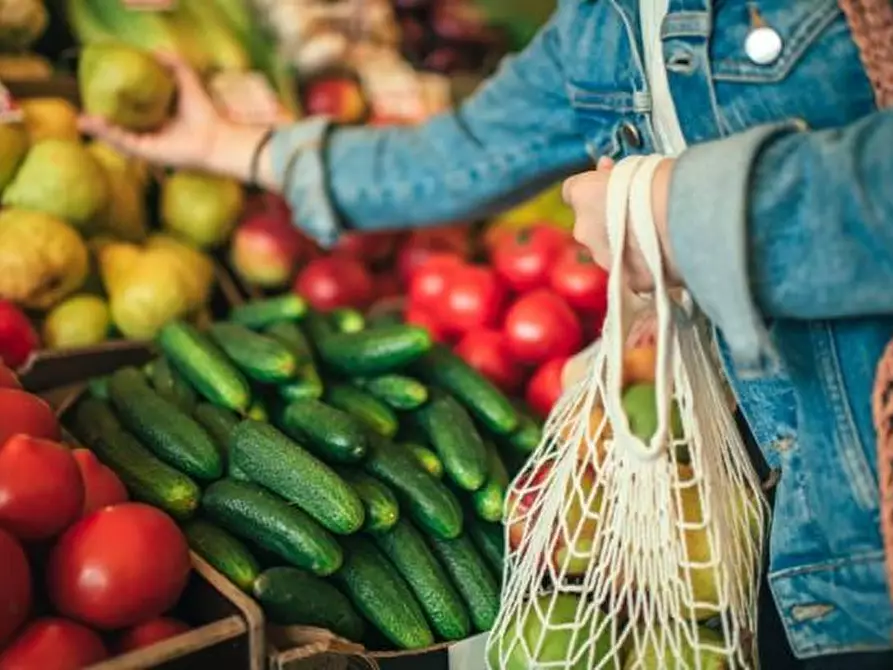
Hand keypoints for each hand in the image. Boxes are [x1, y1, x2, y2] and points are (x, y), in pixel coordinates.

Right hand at [78, 53, 228, 170]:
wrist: (216, 136)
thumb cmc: (204, 113)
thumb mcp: (187, 81)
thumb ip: (174, 65)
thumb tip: (155, 50)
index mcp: (154, 118)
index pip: (127, 110)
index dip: (109, 102)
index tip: (93, 90)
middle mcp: (147, 132)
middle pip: (117, 125)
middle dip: (98, 118)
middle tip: (80, 106)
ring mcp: (145, 144)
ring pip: (116, 136)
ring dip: (98, 129)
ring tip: (81, 119)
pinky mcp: (147, 153)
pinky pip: (123, 143)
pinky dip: (108, 134)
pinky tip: (94, 123)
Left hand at [562, 156, 679, 292]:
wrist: (691, 217)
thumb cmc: (667, 183)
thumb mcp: (636, 165)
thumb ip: (618, 177)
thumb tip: (618, 176)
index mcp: (583, 195)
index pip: (574, 190)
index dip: (593, 188)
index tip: (608, 184)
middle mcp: (585, 230)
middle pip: (591, 224)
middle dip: (609, 219)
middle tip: (639, 211)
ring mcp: (604, 258)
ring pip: (609, 250)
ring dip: (626, 244)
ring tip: (656, 235)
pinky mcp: (628, 280)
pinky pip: (631, 272)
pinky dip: (644, 266)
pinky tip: (664, 256)